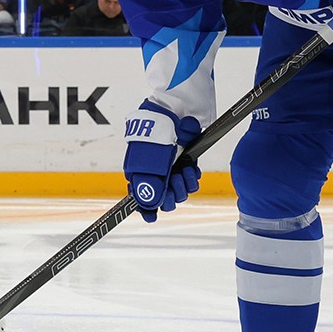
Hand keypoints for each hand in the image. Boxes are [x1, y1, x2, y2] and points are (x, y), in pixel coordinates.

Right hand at [123, 101, 201, 222]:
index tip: (151, 217)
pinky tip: (191, 168)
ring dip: (184, 185)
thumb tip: (151, 207)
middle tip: (173, 184)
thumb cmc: (155, 137)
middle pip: (163, 198)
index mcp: (139, 173)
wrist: (174, 114)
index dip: (146, 209)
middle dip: (171, 195)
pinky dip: (192, 177)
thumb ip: (149, 189)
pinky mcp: (187, 161)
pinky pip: (191, 179)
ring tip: (183, 172)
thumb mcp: (148, 166)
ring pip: (180, 191)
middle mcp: (155, 172)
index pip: (141, 198)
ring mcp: (171, 167)